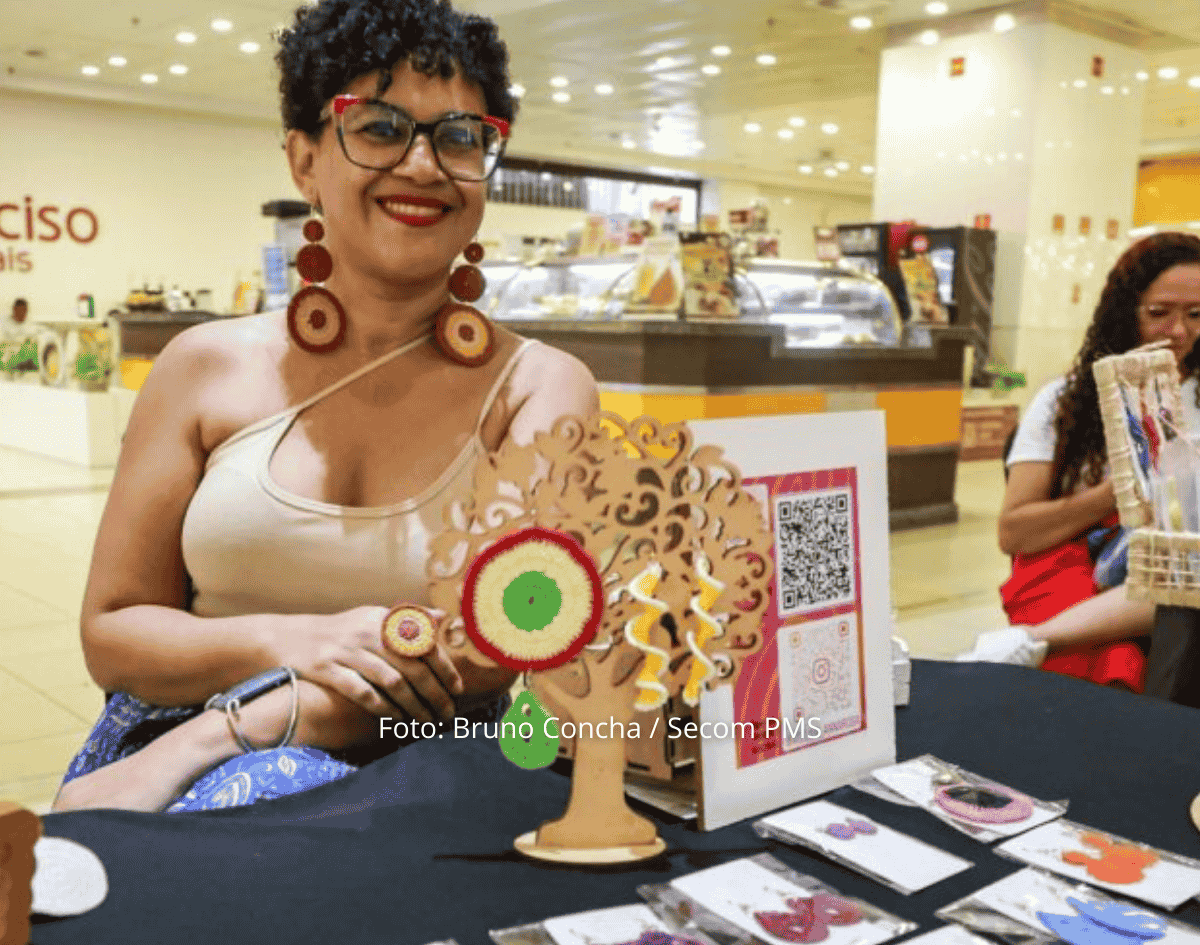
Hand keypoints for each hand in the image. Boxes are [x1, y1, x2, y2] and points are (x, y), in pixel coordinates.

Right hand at [273, 606, 462, 722]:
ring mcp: (346, 649)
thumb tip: (444, 618)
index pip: (424, 644)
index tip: (457, 690)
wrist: (289, 637)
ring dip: (413, 706)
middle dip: (434, 694)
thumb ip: (408, 621)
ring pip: (391, 682)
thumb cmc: (342, 632)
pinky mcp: (326, 667)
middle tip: (447, 714)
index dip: (444, 668)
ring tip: (427, 723)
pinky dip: (383, 708)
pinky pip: (362, 692)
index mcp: (383, 619)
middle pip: (411, 666)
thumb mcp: (373, 618)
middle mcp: (367, 631)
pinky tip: (396, 720)